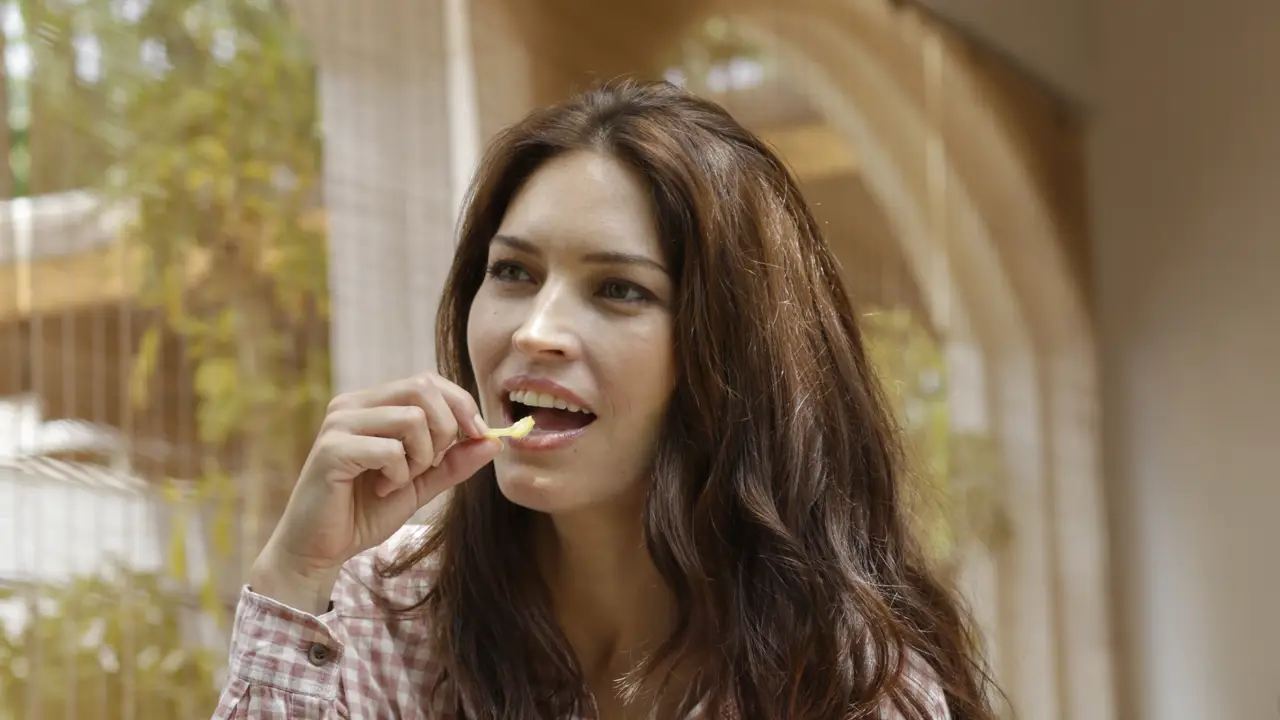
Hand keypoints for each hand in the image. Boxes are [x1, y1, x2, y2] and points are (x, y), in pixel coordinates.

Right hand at [250, 373, 500, 610]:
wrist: (320, 548)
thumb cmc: (365, 511)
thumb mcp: (422, 483)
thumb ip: (454, 461)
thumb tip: (496, 441)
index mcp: (372, 403)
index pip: (428, 380)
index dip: (461, 404)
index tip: (479, 435)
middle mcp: (352, 404)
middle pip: (423, 388)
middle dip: (445, 430)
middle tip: (429, 465)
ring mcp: (339, 423)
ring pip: (412, 418)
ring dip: (422, 457)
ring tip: (400, 479)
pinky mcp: (332, 449)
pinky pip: (391, 450)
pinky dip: (399, 474)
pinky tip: (382, 489)